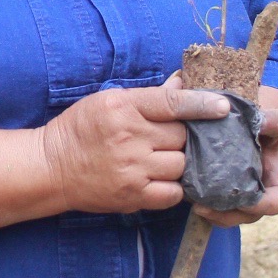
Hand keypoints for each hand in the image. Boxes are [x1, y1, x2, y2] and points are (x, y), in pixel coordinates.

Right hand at [39, 84, 230, 213]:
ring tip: (163, 158)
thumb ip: (148, 97)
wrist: (52, 167)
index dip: (202, 103)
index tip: (225, 106)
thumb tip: (183, 81)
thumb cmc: (82, 128)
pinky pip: (173, 193)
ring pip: (181, 164)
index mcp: (122, 108)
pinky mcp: (133, 196)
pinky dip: (174, 186)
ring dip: (179, 161)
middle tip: (168, 138)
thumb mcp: (109, 101)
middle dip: (182, 136)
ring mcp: (132, 169)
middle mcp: (129, 138)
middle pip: (182, 136)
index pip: (172, 103)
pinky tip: (163, 179)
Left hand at [196, 88, 277, 227]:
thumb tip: (263, 121)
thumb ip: (274, 121)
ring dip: (210, 214)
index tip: (244, 200)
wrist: (242, 135)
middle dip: (227, 214)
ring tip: (192, 202)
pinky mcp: (221, 204)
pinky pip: (212, 214)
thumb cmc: (262, 132)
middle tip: (204, 206)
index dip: (262, 205)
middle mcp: (260, 202)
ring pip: (226, 218)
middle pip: (247, 216)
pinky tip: (186, 195)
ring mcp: (240, 206)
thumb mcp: (273, 124)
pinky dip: (200, 208)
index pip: (277, 203)